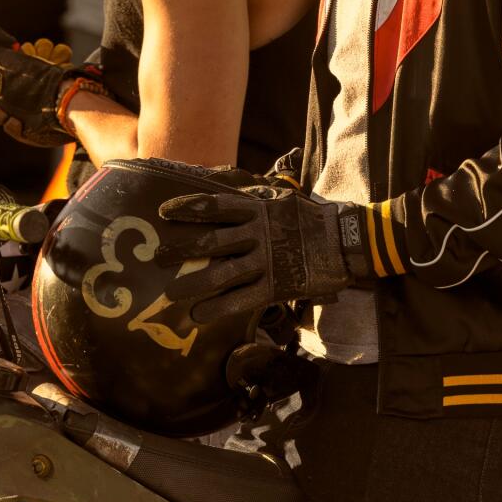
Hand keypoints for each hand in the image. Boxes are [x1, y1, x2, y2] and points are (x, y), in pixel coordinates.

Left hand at [153, 185, 372, 323]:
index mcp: (258, 210)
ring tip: (171, 294)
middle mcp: (258, 234)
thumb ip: (251, 200)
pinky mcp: (277, 286)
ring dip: (194, 284)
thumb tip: (219, 185)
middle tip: (158, 257)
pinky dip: (219, 308)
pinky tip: (199, 315)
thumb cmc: (307, 219)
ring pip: (223, 274)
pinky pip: (243, 299)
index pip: (215, 205)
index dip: (188, 208)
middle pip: (212, 241)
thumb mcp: (279, 201)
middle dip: (182, 249)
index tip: (163, 212)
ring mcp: (267, 261)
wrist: (344, 242)